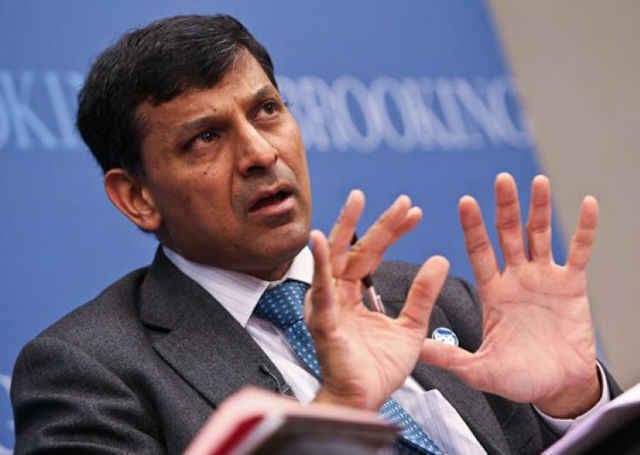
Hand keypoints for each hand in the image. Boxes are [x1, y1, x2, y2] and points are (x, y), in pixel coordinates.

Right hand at [308, 190, 448, 410]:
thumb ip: (422, 294)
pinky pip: (321, 291)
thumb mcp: (411, 327)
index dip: (392, 232)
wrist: (364, 402)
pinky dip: (318, 265)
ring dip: (344, 229)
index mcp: (353, 297)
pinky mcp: (324, 323)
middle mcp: (337, 296)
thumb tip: (439, 259)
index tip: (415, 213)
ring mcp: (327, 307)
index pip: (371, 255)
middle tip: (399, 200)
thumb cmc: (378, 370)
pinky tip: (318, 242)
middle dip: (377, 224)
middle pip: (354, 251)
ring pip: (334, 260)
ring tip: (357, 201)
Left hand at [420, 173, 600, 417]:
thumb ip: (451, 357)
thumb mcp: (480, 369)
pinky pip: (579, 251)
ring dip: (540, 208)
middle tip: (502, 179)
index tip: (465, 201)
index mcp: (492, 291)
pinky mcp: (573, 285)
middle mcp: (516, 278)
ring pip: (541, 235)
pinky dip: (585, 228)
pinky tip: (586, 203)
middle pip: (508, 234)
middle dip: (505, 207)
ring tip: (538, 181)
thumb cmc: (519, 378)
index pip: (480, 251)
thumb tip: (416, 351)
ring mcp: (544, 278)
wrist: (558, 387)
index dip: (473, 227)